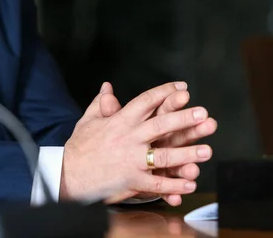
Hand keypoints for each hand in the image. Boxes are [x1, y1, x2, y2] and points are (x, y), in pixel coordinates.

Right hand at [59, 82, 211, 203]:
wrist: (65, 174)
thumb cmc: (78, 148)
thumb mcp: (88, 121)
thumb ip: (101, 104)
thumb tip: (107, 87)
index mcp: (120, 121)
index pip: (146, 102)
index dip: (165, 93)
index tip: (183, 88)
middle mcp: (128, 138)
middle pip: (160, 125)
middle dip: (183, 119)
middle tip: (203, 114)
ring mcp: (131, 160)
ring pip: (163, 155)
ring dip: (187, 153)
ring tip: (206, 150)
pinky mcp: (131, 181)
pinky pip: (156, 183)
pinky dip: (173, 185)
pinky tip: (190, 184)